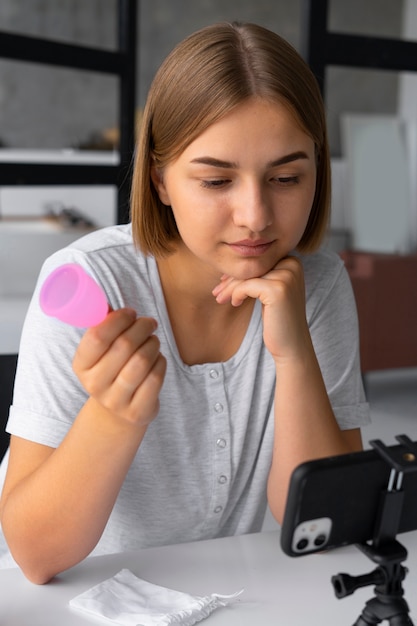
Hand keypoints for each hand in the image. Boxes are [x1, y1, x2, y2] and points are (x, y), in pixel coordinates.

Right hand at [72, 308, 166, 425]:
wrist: (118, 411)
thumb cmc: (113, 368)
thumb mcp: (101, 351)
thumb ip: (104, 326)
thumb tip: (108, 303)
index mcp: (81, 365)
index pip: (98, 336)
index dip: (118, 319)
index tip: (131, 313)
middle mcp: (95, 384)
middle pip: (125, 345)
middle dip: (142, 327)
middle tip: (149, 323)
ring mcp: (115, 401)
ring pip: (142, 361)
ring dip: (152, 344)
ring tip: (153, 340)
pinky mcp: (137, 411)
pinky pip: (156, 377)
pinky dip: (161, 362)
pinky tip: (158, 359)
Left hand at [212, 256, 310, 361]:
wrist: (292, 345)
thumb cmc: (278, 319)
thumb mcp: (271, 291)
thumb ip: (261, 274)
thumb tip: (232, 262)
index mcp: (292, 261)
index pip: (258, 261)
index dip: (239, 271)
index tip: (223, 281)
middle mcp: (292, 265)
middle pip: (252, 267)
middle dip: (231, 279)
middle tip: (216, 291)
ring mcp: (286, 276)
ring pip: (246, 276)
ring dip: (229, 288)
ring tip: (219, 298)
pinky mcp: (277, 289)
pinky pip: (246, 286)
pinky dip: (236, 294)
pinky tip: (235, 303)